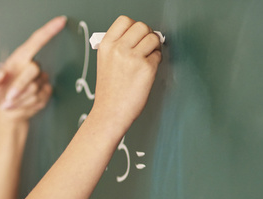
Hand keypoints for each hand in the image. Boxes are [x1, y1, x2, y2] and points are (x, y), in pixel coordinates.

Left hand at [0, 15, 65, 121]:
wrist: (4, 113)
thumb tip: (0, 73)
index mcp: (20, 58)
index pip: (36, 41)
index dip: (49, 30)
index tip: (60, 21)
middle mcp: (32, 66)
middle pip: (34, 69)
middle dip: (20, 86)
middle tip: (8, 98)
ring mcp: (40, 80)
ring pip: (35, 88)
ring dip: (20, 99)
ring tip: (8, 104)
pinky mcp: (45, 93)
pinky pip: (39, 98)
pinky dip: (26, 105)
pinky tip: (18, 106)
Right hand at [91, 16, 162, 132]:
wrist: (110, 112)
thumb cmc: (109, 92)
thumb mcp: (105, 63)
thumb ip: (118, 47)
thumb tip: (138, 37)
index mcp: (106, 45)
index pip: (124, 21)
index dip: (134, 26)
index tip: (136, 35)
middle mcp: (119, 48)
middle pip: (142, 26)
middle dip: (147, 35)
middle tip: (145, 46)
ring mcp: (133, 58)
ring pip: (153, 38)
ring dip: (154, 47)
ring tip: (147, 59)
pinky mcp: (146, 68)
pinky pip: (158, 55)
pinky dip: (156, 62)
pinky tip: (147, 72)